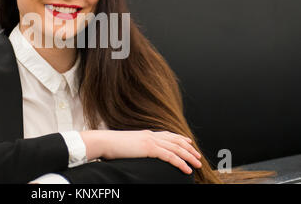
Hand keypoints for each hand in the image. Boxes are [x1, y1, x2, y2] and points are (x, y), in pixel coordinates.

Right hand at [81, 129, 201, 174]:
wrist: (104, 142)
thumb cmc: (111, 146)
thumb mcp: (127, 146)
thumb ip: (136, 147)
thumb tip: (138, 153)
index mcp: (145, 134)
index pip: (167, 135)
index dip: (180, 138)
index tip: (188, 142)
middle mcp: (150, 135)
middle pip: (175, 141)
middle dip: (189, 149)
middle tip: (198, 156)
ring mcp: (150, 140)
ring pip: (176, 148)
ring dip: (189, 157)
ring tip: (197, 164)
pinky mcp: (149, 148)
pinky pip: (170, 156)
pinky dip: (180, 162)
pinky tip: (187, 169)